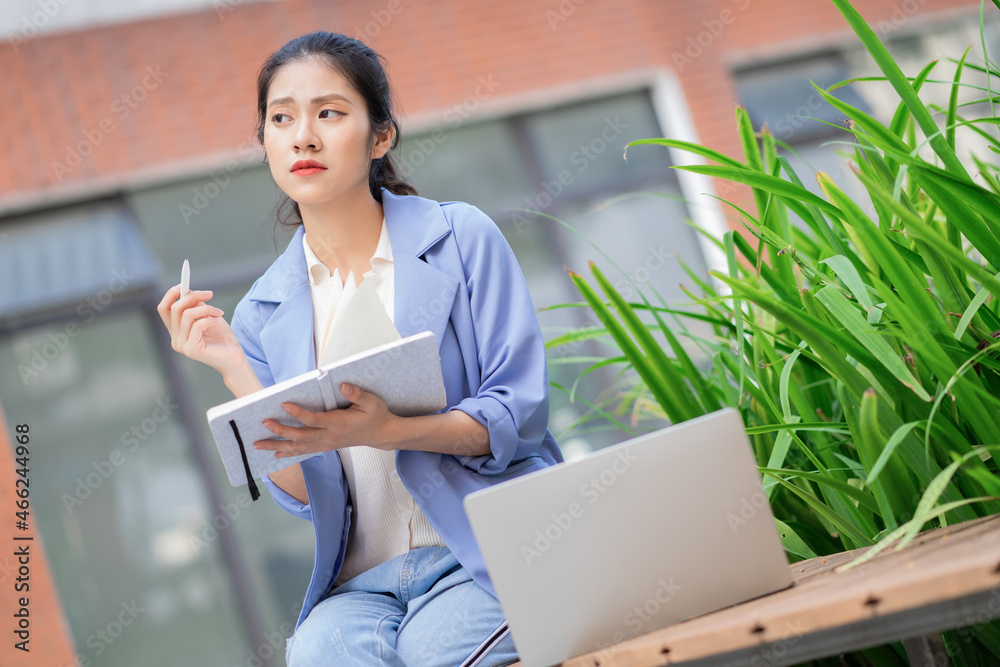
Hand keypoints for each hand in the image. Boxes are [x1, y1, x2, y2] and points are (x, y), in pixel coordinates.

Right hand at [156, 285, 247, 377]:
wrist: (235, 357)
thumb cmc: (222, 337)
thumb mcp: (207, 316)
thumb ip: (196, 305)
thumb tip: (187, 290)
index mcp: (176, 331)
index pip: (164, 308)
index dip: (171, 294)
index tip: (185, 283)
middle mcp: (175, 339)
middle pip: (174, 308)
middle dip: (193, 296)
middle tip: (210, 294)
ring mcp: (181, 345)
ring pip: (187, 315)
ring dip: (207, 309)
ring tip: (219, 313)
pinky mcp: (191, 349)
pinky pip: (197, 325)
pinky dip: (209, 319)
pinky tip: (218, 322)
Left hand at [255, 383, 398, 457]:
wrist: (381, 434)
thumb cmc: (376, 416)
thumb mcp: (372, 402)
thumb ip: (357, 394)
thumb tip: (343, 385)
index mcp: (339, 423)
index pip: (315, 419)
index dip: (299, 413)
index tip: (284, 404)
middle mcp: (330, 436)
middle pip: (301, 436)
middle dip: (281, 431)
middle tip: (265, 424)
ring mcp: (327, 443)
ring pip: (299, 447)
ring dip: (278, 445)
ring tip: (259, 445)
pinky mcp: (326, 446)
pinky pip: (304, 451)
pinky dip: (289, 453)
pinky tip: (276, 453)